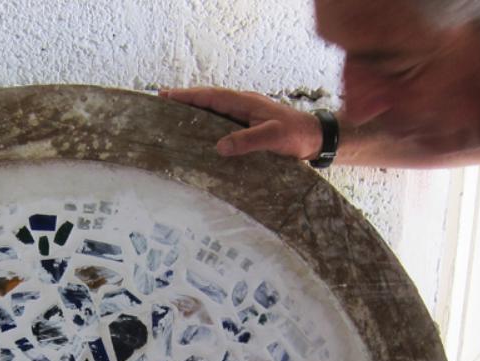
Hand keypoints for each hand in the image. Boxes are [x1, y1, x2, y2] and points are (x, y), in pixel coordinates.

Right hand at [159, 87, 323, 159]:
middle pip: (208, 99)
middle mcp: (243, 105)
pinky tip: (199, 130)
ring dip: (194, 110)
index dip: (188, 96)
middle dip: (185, 100)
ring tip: (173, 115)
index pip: (211, 96)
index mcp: (246, 103)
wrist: (316, 138)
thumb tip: (219, 146)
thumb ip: (247, 141)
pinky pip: (222, 119)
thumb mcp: (273, 138)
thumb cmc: (297, 136)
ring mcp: (246, 114)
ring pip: (214, 109)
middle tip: (162, 102)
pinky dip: (207, 121)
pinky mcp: (249, 124)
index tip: (166, 96)